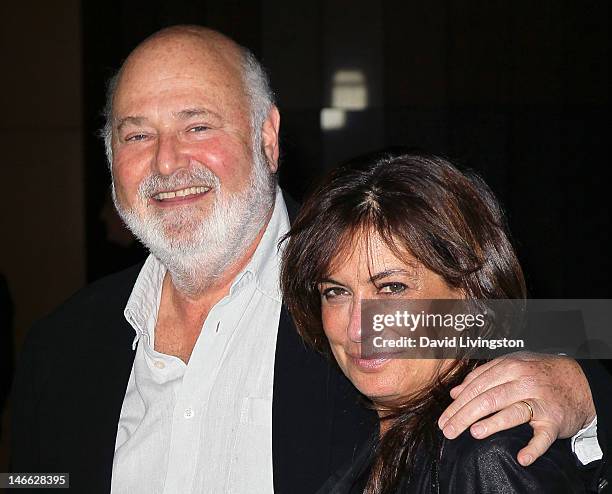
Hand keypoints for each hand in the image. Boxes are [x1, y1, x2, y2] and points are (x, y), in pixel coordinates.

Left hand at [437, 352, 595, 465]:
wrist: (580, 381)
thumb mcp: (511, 365)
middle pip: (488, 399)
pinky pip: (543, 436)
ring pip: (513, 412)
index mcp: (509, 367)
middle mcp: (523, 382)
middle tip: (448, 431)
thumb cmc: (538, 372)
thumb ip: (482, 376)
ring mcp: (540, 401)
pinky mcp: (555, 420)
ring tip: (474, 432)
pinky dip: (534, 448)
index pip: (477, 386)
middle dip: (464, 416)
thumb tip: (455, 392)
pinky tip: (522, 457)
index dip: (458, 404)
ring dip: (493, 423)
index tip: (443, 419)